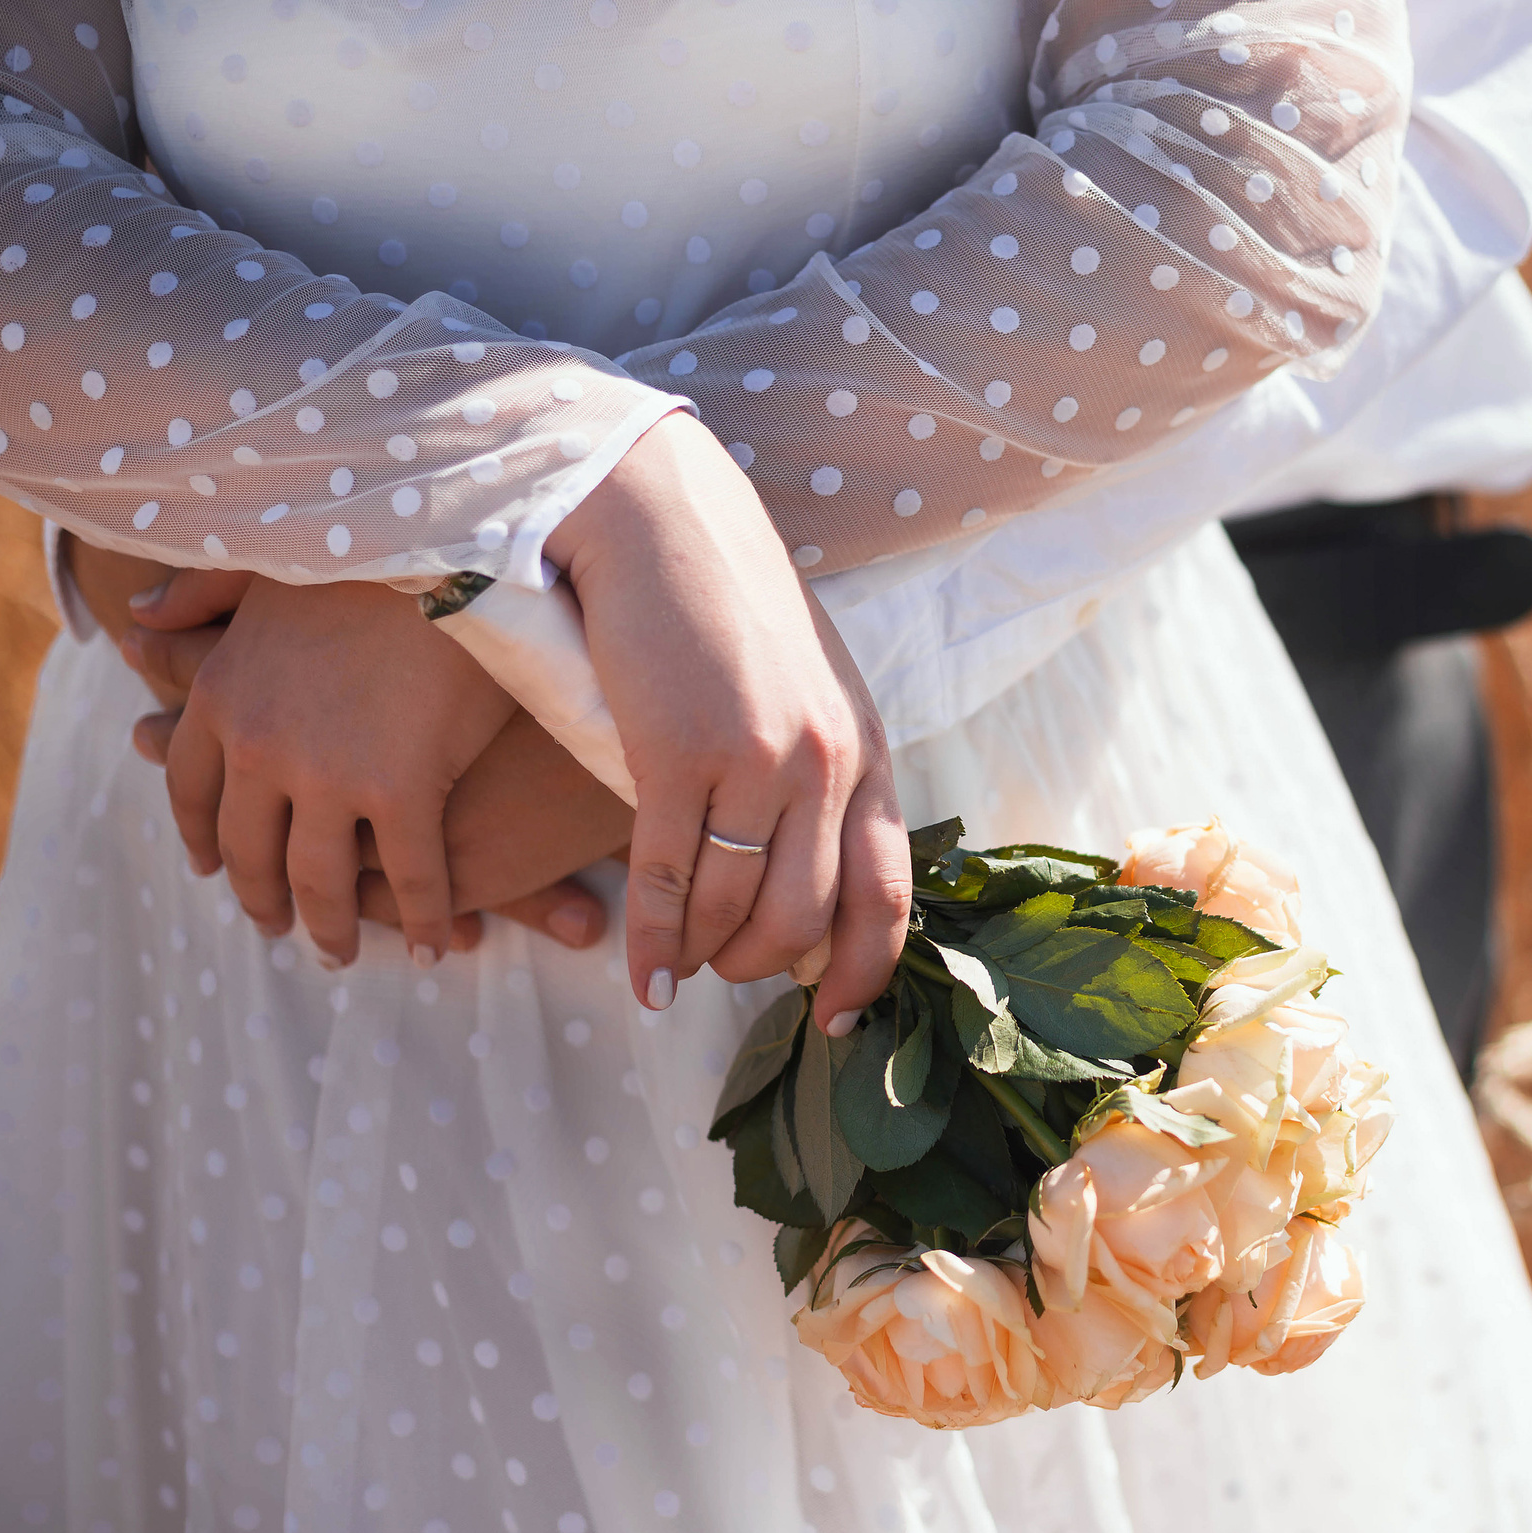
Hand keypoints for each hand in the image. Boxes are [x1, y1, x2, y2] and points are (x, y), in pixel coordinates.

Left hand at [144, 572, 517, 966]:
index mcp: (225, 693)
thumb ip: (201, 596)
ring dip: (333, 930)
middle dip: (264, 900)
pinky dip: (423, 917)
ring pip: (322, 880)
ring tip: (343, 954)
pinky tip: (438, 943)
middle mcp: (260, 744)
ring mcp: (330, 773)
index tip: (216, 871)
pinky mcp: (404, 790)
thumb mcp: (274, 568)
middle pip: (252, 851)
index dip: (206, 840)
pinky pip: (410, 877)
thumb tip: (133, 618)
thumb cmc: (379, 554)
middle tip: (280, 929)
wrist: (460, 550)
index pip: (195, 792)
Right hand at [543, 412, 909, 1028]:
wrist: (656, 515)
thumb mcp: (805, 682)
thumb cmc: (724, 600)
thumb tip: (810, 859)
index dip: (864, 968)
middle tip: (726, 975)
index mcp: (866, 746)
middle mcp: (828, 761)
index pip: (889, 890)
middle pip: (810, 916)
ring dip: (706, 954)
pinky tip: (641, 974)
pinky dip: (655, 940)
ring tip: (680, 964)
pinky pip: (670, 881)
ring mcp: (758, 760)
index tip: (835, 1018)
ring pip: (739, 908)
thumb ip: (820, 764)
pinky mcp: (679, 754)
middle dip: (765, 966)